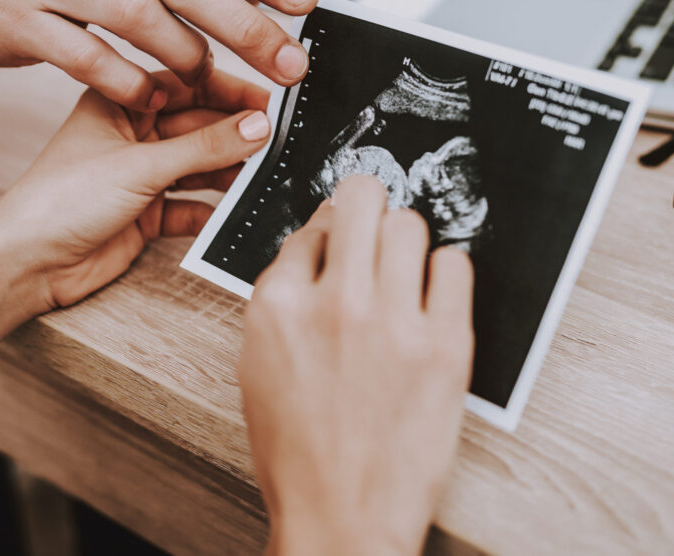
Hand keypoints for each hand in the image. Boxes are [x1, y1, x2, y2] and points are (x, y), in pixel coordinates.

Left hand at [0, 69, 269, 313]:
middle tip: (277, 139)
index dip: (229, 90)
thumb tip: (256, 126)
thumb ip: (203, 147)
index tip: (270, 100)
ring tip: (264, 173)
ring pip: (198, 166)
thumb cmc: (59, 201)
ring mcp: (140, 176)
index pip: (186, 85)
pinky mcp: (146, 214)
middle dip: (235, 133)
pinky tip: (233, 210)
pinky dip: (212, 209)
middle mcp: (132, 136)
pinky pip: (191, 205)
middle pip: (198, 126)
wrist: (27, 265)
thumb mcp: (140, 165)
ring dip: (228, 171)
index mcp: (119, 104)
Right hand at [239, 176, 473, 554]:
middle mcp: (333, 304)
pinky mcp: (445, 347)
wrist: (341, 515)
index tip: (338, 239)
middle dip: (364, 201)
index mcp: (278, 306)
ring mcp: (392, 323)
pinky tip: (431, 292)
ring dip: (403, 236)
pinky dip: (444, 270)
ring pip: (409, 224)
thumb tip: (317, 248)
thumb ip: (284, 300)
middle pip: (361, 200)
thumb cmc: (297, 449)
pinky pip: (455, 266)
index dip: (326, 231)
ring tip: (402, 263)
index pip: (309, 227)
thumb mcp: (260, 364)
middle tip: (372, 217)